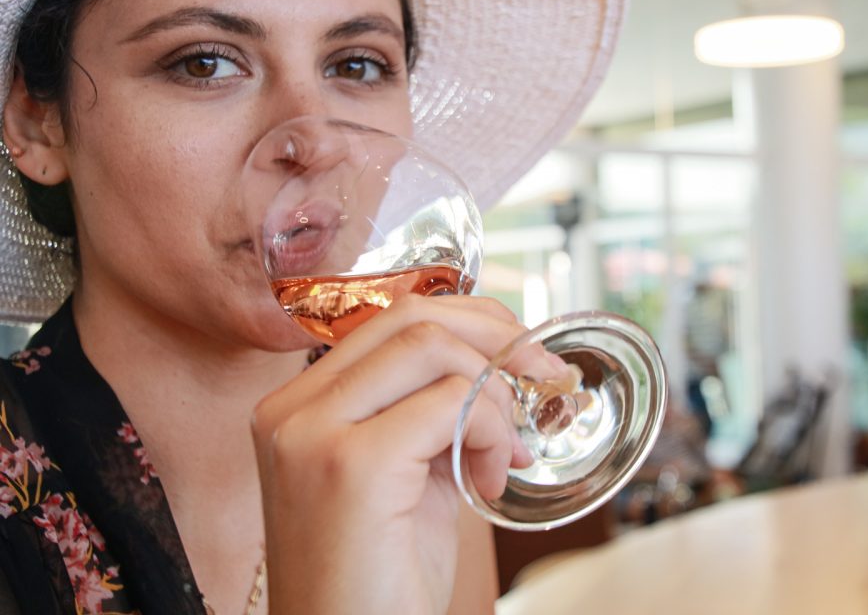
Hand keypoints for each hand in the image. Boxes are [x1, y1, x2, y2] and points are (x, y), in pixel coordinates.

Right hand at [252, 294, 554, 613]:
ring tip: (505, 457)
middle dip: (497, 338)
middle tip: (543, 379)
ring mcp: (312, 433)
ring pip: (433, 349)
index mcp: (297, 406)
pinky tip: (490, 482)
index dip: (470, 322)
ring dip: (497, 398)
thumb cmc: (380, 582)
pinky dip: (493, 432)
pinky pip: (452, 403)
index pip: (390, 319)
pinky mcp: (351, 466)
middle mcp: (290, 411)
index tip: (520, 354)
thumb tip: (495, 362)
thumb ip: (426, 414)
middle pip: (411, 318)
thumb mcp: (404, 475)